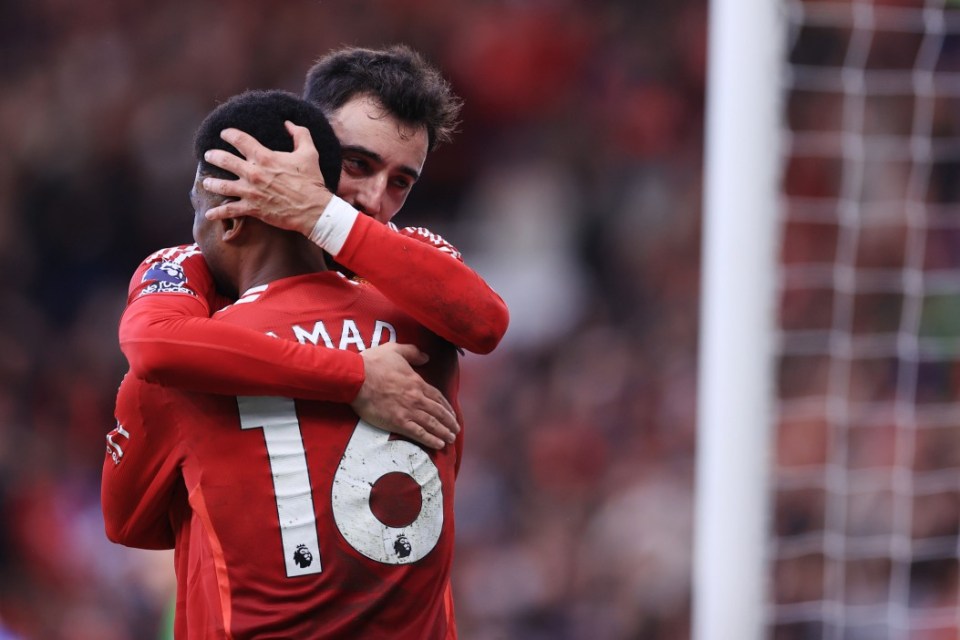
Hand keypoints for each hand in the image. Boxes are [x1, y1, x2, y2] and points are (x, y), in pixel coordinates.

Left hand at [202, 122, 332, 235]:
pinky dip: (218, 213)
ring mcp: (250, 192)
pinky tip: (209, 214)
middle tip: (209, 155)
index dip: (229, 134)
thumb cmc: (311, 181)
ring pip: (222, 186)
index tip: (224, 133)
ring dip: (211, 183)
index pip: (240, 140)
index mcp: (265, 157)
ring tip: (206, 182)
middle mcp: (253, 173)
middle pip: (225, 160)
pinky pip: (230, 211)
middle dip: (214, 156)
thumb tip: (289, 123)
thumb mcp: (309, 153)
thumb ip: (300, 134)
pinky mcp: (252, 208)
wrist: (313, 209)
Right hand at [351, 342, 458, 449]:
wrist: (357, 377)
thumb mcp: (395, 349)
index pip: (437, 396)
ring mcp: (409, 411)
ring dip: (444, 432)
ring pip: (432, 424)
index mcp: (416, 382)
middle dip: (449, 422)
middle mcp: (417, 397)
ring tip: (451, 439)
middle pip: (438, 412)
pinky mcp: (398, 422)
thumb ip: (412, 352)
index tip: (452, 413)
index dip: (446, 406)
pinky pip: (419, 433)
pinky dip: (430, 439)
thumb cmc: (373, 363)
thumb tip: (426, 357)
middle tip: (456, 430)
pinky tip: (438, 444)